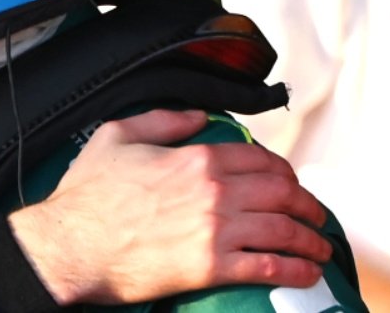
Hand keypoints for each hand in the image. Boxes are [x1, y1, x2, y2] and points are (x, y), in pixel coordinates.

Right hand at [5, 109, 332, 304]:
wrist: (71, 244)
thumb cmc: (88, 194)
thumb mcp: (115, 137)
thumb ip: (162, 120)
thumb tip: (197, 117)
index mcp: (195, 158)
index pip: (261, 158)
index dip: (284, 170)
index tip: (289, 182)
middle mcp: (214, 192)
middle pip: (283, 193)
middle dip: (308, 205)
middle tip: (314, 215)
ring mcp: (216, 231)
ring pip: (285, 230)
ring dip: (311, 240)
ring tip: (318, 248)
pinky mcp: (212, 268)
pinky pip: (270, 267)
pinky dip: (296, 271)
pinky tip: (307, 273)